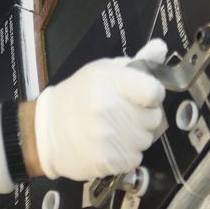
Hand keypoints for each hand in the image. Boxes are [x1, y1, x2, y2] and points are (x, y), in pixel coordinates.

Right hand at [34, 39, 166, 180]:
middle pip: (154, 117)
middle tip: (126, 112)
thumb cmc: (79, 95)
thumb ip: (136, 62)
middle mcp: (111, 108)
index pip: (153, 90)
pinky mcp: (108, 161)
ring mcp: (110, 137)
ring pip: (146, 140)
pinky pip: (135, 158)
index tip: (145, 96)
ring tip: (116, 128)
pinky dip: (127, 154)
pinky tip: (112, 144)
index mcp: (111, 81)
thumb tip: (161, 47)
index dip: (153, 94)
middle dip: (144, 115)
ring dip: (136, 136)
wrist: (48, 129)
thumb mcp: (103, 70)